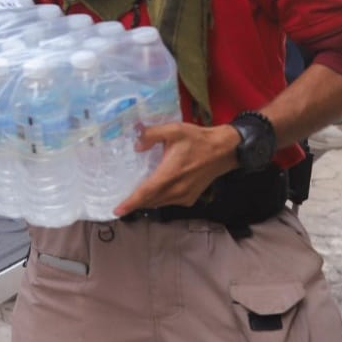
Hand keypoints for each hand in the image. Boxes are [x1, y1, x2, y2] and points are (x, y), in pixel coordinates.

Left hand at [111, 123, 240, 216]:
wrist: (224, 151)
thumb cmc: (198, 140)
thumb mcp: (173, 130)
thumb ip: (151, 135)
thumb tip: (136, 146)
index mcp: (169, 175)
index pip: (145, 193)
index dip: (130, 203)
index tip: (117, 211)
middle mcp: (176, 190)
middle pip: (149, 201)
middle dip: (134, 203)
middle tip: (120, 202)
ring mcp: (185, 196)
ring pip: (159, 203)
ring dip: (146, 202)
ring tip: (134, 197)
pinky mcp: (190, 198)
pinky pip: (169, 202)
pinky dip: (159, 200)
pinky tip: (154, 192)